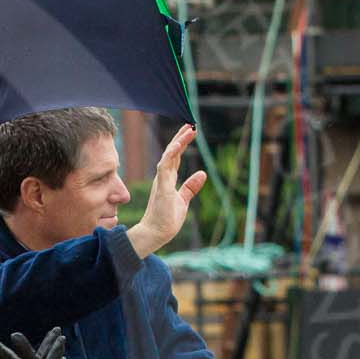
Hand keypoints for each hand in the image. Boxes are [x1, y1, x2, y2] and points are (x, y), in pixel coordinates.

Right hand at [129, 125, 205, 258]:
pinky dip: (171, 154)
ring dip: (178, 142)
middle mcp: (163, 177)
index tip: (190, 131)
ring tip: (188, 130)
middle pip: (172, 152)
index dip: (182, 144)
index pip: (176, 157)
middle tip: (190, 124)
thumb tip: (203, 174)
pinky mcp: (161, 187)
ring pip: (169, 156)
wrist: (156, 233)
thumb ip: (191, 187)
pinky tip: (178, 145)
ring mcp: (161, 181)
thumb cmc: (166, 219)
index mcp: (167, 179)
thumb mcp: (183, 200)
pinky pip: (165, 167)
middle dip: (180, 138)